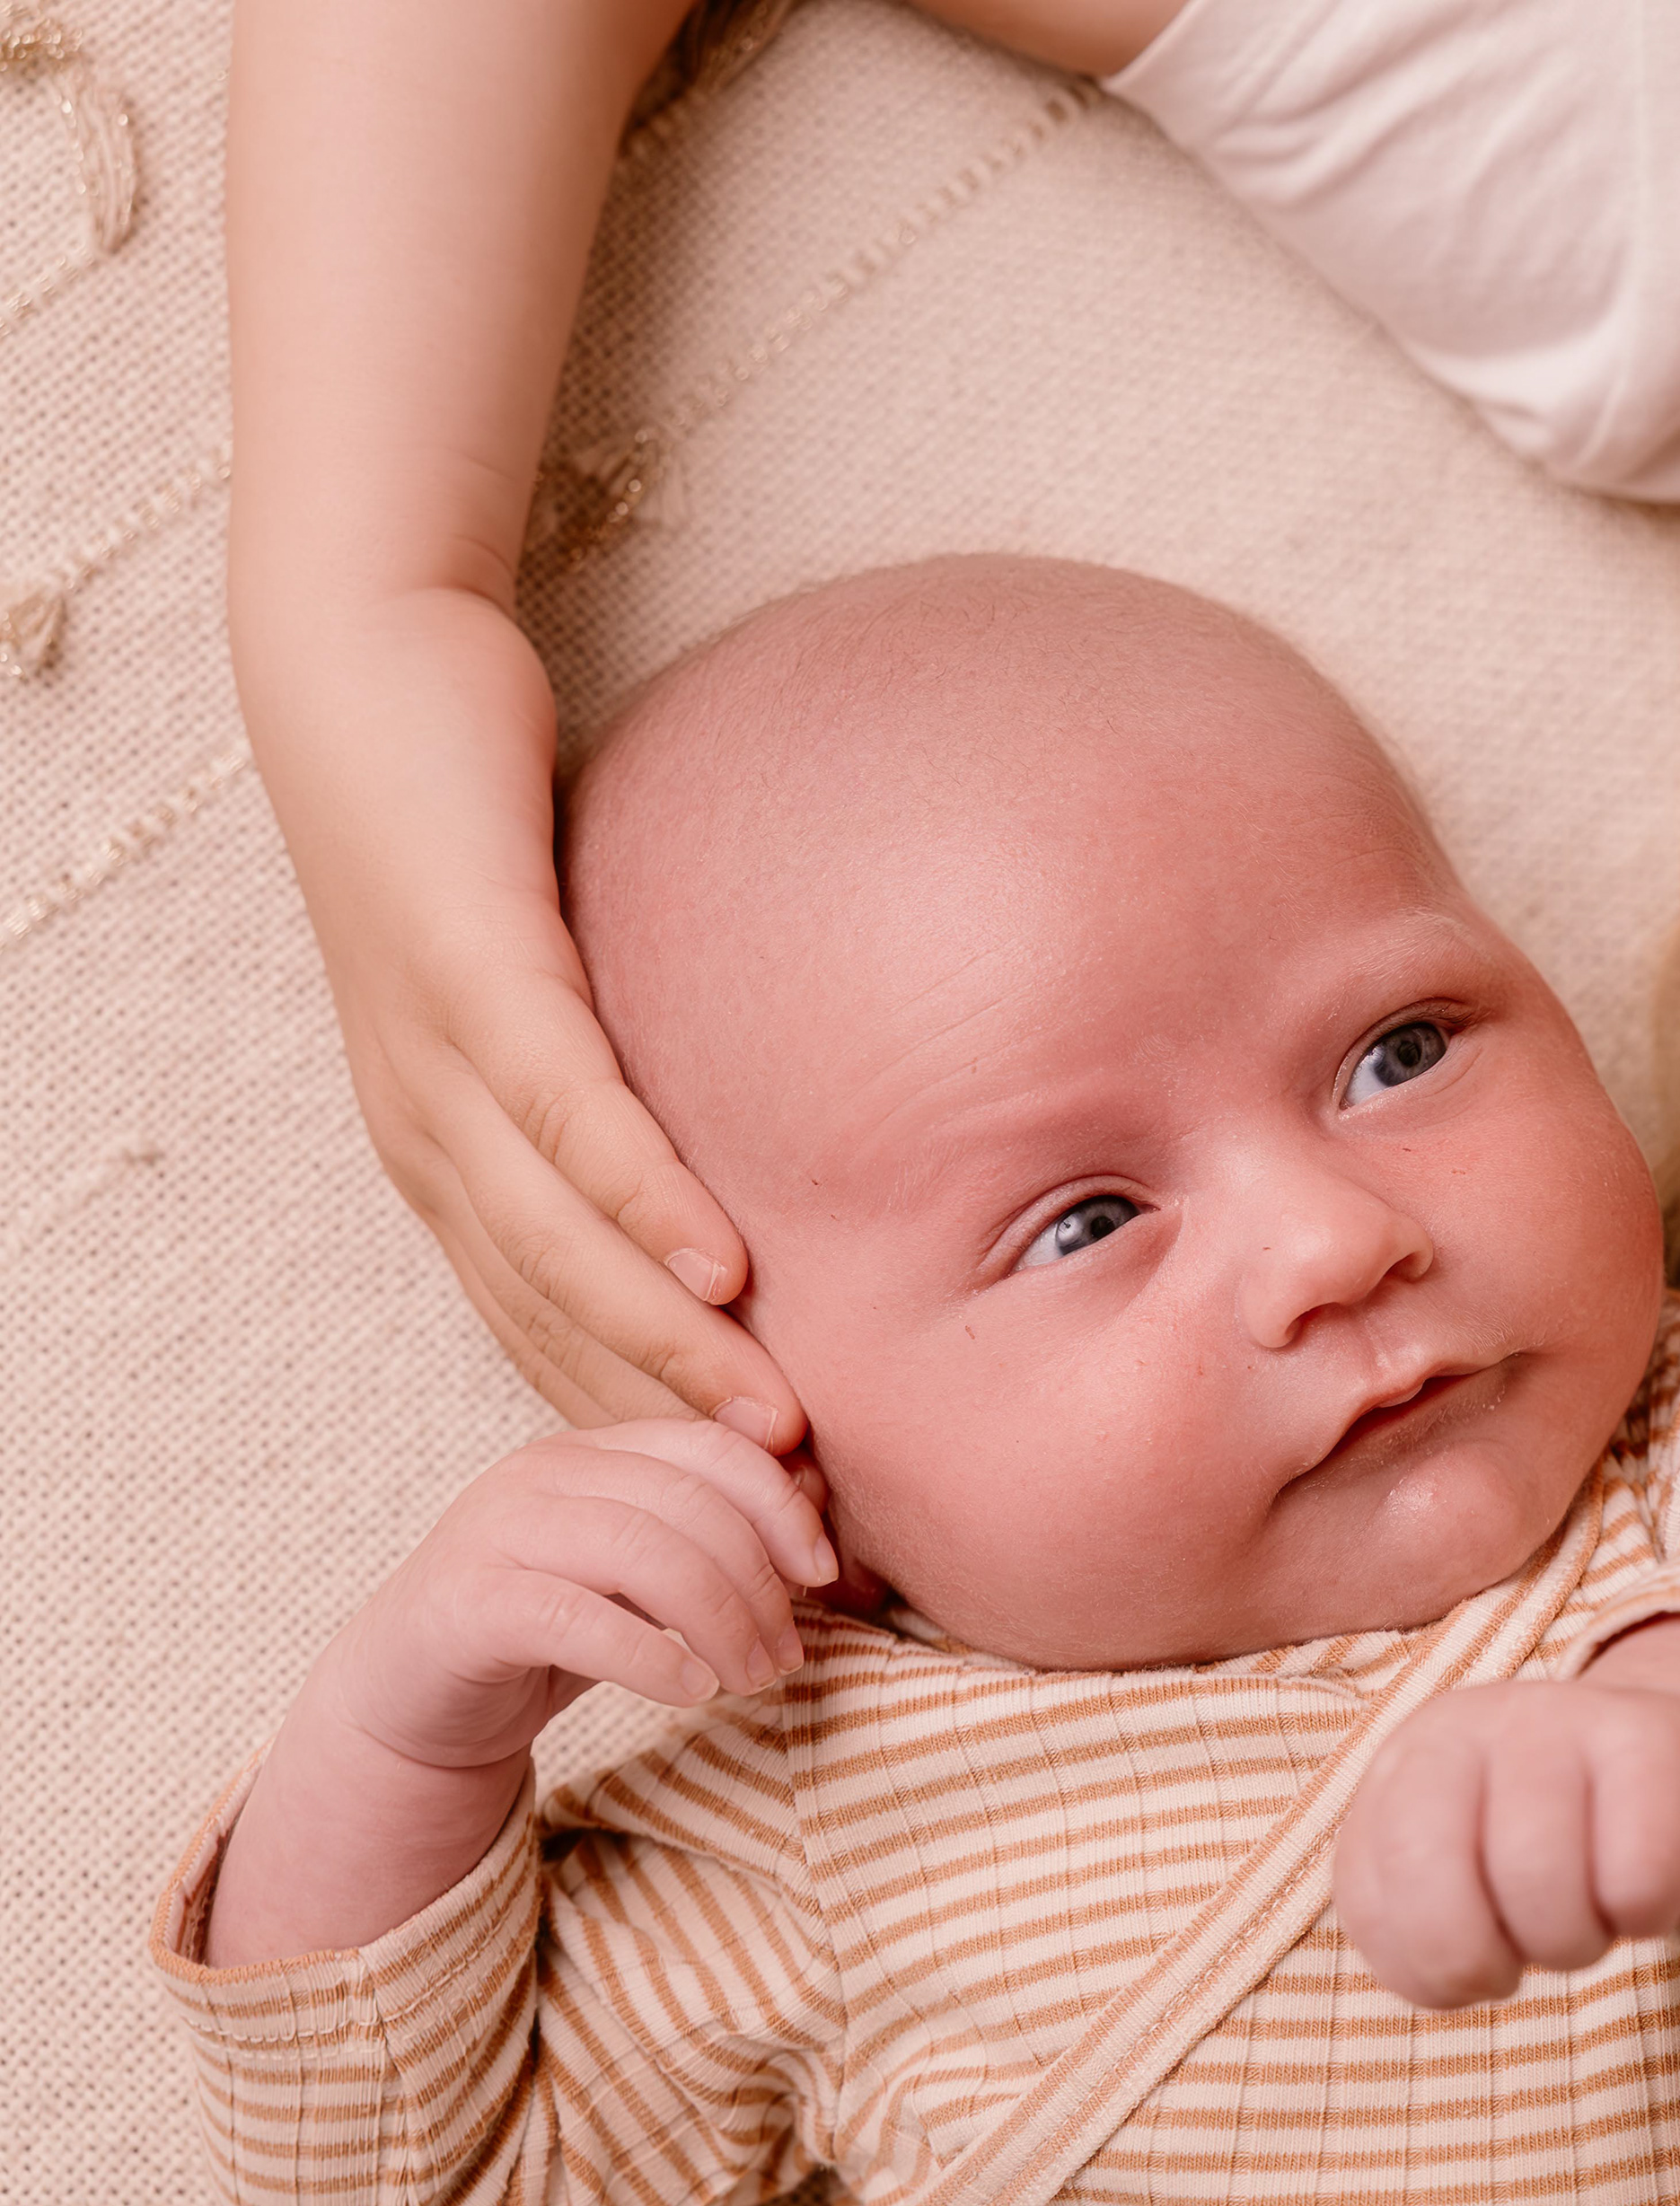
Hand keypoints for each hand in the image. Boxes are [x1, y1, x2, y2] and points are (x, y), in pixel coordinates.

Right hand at [205, 1420, 836, 1964]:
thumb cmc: (548, 1630)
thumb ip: (709, 1536)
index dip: (781, 1508)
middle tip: (787, 1655)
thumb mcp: (639, 1576)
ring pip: (643, 1553)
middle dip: (758, 1584)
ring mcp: (495, 1531)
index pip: (711, 1448)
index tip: (823, 1576)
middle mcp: (540, 1472)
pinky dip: (652, 1655)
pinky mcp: (465, 1604)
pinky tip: (691, 1689)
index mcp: (591, 1449)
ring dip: (720, 1622)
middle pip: (688, 1505)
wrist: (413, 1698)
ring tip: (751, 1677)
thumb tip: (817, 1514)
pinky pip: (578, 1618)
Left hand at [249, 595, 807, 1445]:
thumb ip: (632, 1065)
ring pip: (558, 1247)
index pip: (545, 1335)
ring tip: (769, 1433)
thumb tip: (755, 1127)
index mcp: (445, 1151)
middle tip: (783, 1530)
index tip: (752, 1517)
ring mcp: (442, 1061)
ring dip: (665, 1350)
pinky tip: (721, 1265)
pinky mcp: (476, 973)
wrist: (360, 665)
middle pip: (552, 1327)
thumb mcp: (556, 975)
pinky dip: (642, 1200)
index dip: (645, 1440)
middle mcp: (430, 1134)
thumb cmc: (473, 817)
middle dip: (666, 1442)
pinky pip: (571, 1113)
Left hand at [1332, 1615, 1679, 2008]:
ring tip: (1594, 1911)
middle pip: (1443, 1909)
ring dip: (1574, 1944)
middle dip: (1487, 1967)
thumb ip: (1414, 1921)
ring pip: (1540, 1890)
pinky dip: (1648, 1918)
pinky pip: (1637, 1884)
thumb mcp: (1462, 1871)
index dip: (1427, 1970)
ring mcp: (1563, 1719)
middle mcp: (1474, 1724)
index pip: (1370, 1905)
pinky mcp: (1653, 1740)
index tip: (1475, 1957)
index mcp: (1408, 1763)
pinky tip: (1647, 1885)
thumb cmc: (1558, 1842)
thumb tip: (1445, 1971)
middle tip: (1530, 1950)